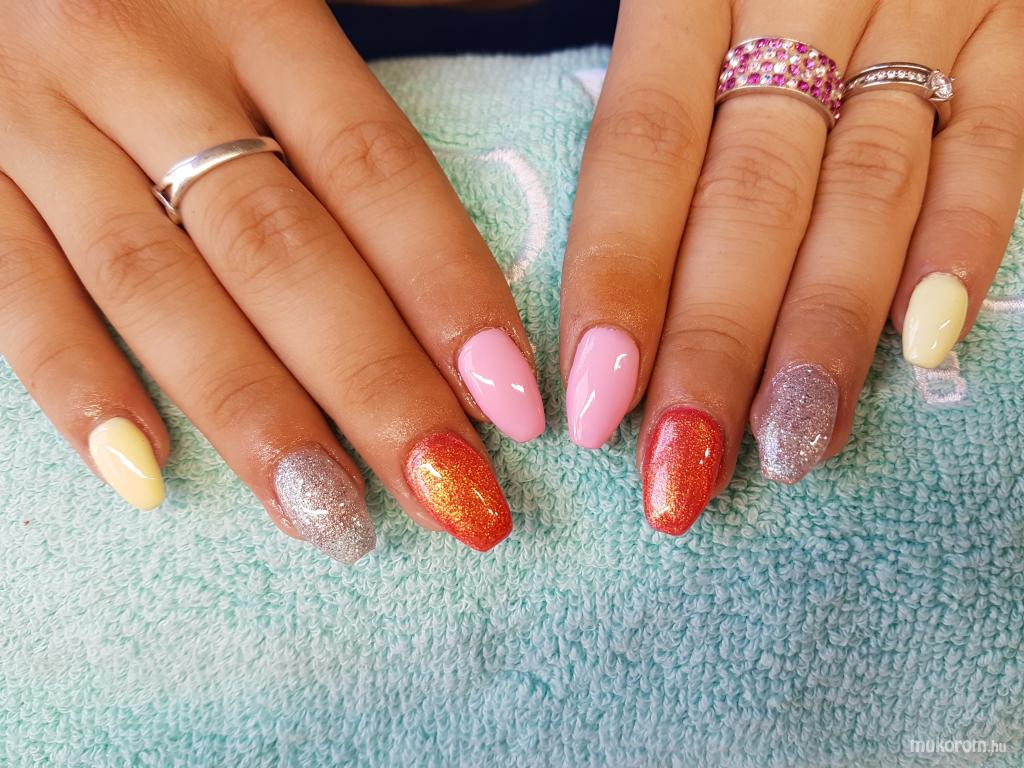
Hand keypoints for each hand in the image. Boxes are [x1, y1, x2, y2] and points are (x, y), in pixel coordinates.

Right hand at [0, 0, 545, 561]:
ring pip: (157, 289)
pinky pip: (10, 288)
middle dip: (374, 388)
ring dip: (251, 414)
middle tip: (452, 494)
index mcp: (256, 8)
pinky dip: (75, 383)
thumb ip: (343, 92)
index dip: (451, 290)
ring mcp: (37, 117)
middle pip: (282, 252)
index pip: (377, 172)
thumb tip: (466, 222)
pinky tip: (144, 476)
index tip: (514, 402)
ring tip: (330, 517)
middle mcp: (148, 63)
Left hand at [561, 0, 1023, 531]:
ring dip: (825, 331)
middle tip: (675, 473)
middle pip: (751, 197)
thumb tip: (533, 190)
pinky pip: (1000, 146)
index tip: (592, 405)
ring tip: (786, 448)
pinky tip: (924, 349)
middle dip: (712, 346)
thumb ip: (632, 69)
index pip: (645, 147)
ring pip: (867, 191)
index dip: (618, 280)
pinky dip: (964, 244)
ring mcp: (932, 6)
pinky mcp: (1022, 28)